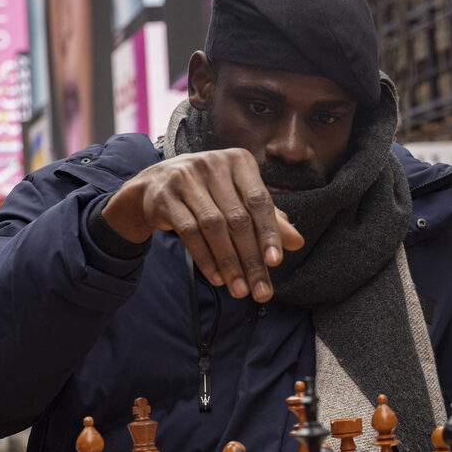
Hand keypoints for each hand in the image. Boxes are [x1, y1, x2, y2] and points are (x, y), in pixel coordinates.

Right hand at [102, 148, 304, 302]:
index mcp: (238, 161)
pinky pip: (189, 232)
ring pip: (213, 227)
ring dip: (229, 263)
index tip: (277, 262)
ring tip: (240, 290)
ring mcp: (186, 177)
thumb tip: (297, 242)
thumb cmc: (208, 193)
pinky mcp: (165, 196)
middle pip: (237, 218)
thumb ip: (268, 219)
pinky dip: (205, 258)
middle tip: (261, 290)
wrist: (155, 185)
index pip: (259, 200)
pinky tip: (218, 278)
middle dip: (251, 258)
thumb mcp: (239, 200)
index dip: (269, 232)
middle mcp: (213, 163)